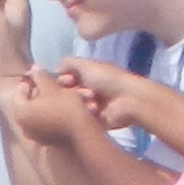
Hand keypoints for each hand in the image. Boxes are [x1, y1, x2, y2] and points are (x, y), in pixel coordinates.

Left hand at [0, 70, 110, 146]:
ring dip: (48, 103)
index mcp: (20, 112)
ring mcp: (35, 136)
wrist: (83, 132)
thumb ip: (40, 76)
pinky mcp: (48, 141)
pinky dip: (52, 114)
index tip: (38, 76)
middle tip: (49, 85)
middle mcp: (24, 126)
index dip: (29, 81)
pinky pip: (46, 123)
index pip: (19, 92)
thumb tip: (33, 68)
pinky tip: (64, 107)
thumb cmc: (65, 107)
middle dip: (41, 92)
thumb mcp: (52, 87)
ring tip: (59, 94)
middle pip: (29, 103)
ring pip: (39, 113)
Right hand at [54, 58, 176, 132]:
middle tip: (80, 91)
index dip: (62, 80)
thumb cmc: (107, 79)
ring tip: (92, 100)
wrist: (128, 99)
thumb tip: (55, 69)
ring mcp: (90, 107)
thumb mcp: (86, 64)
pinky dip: (87, 113)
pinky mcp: (94, 121)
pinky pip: (82, 119)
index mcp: (86, 76)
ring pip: (73, 107)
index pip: (64, 80)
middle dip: (71, 92)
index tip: (66, 81)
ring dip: (80, 102)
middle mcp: (87, 90)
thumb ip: (68, 63)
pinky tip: (95, 110)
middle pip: (66, 94)